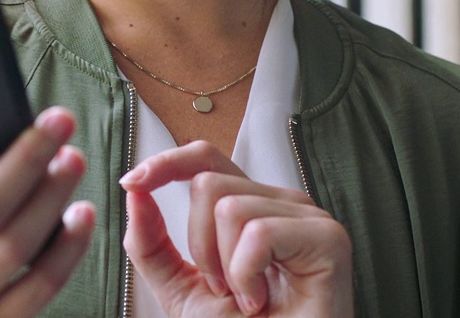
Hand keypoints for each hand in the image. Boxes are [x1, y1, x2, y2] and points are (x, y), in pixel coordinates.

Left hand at [121, 141, 352, 316]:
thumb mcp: (181, 288)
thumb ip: (151, 243)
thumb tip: (134, 192)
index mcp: (251, 206)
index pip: (207, 159)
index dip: (167, 162)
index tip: (131, 183)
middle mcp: (281, 203)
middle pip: (208, 183)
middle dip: (199, 246)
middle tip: (225, 288)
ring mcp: (308, 218)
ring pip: (229, 207)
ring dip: (225, 268)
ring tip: (248, 297)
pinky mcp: (327, 238)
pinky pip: (258, 233)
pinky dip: (246, 277)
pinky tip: (263, 301)